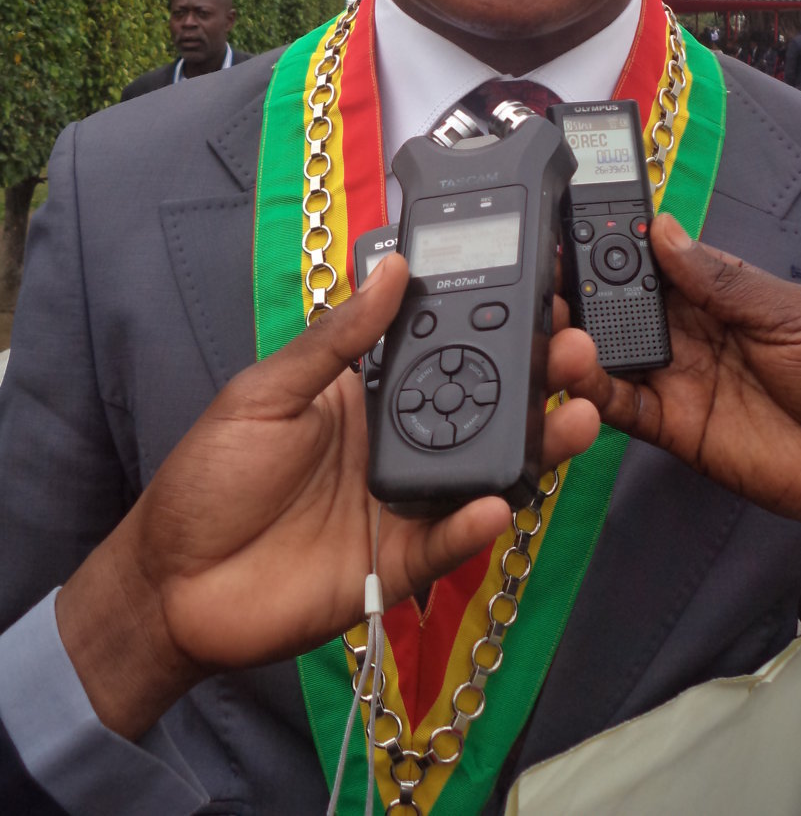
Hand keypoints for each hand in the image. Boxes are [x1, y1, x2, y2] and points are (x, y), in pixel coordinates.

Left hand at [56, 255, 599, 738]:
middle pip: (479, 410)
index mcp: (365, 395)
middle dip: (535, 381)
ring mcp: (402, 504)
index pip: (441, 353)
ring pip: (482, 473)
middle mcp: (395, 444)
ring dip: (533, 448)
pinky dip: (474, 525)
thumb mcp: (266, 391)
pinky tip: (499, 503)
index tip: (538, 297)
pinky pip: (447, 543)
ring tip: (575, 419)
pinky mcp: (397, 564)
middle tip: (576, 351)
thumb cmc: (210, 476)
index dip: (489, 328)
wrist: (172, 582)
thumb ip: (336, 340)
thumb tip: (391, 271)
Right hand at [559, 215, 800, 576]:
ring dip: (579, 335)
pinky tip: (574, 373)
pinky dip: (591, 390)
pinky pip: (620, 405)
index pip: (658, 261)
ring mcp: (676, 379)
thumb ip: (724, 279)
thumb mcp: (792, 313)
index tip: (585, 223)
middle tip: (553, 271)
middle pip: (623, 303)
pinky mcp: (671, 427)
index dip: (623, 243)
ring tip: (551, 317)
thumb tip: (665, 232)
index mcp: (719, 294)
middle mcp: (689, 333)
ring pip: (610, 351)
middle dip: (587, 284)